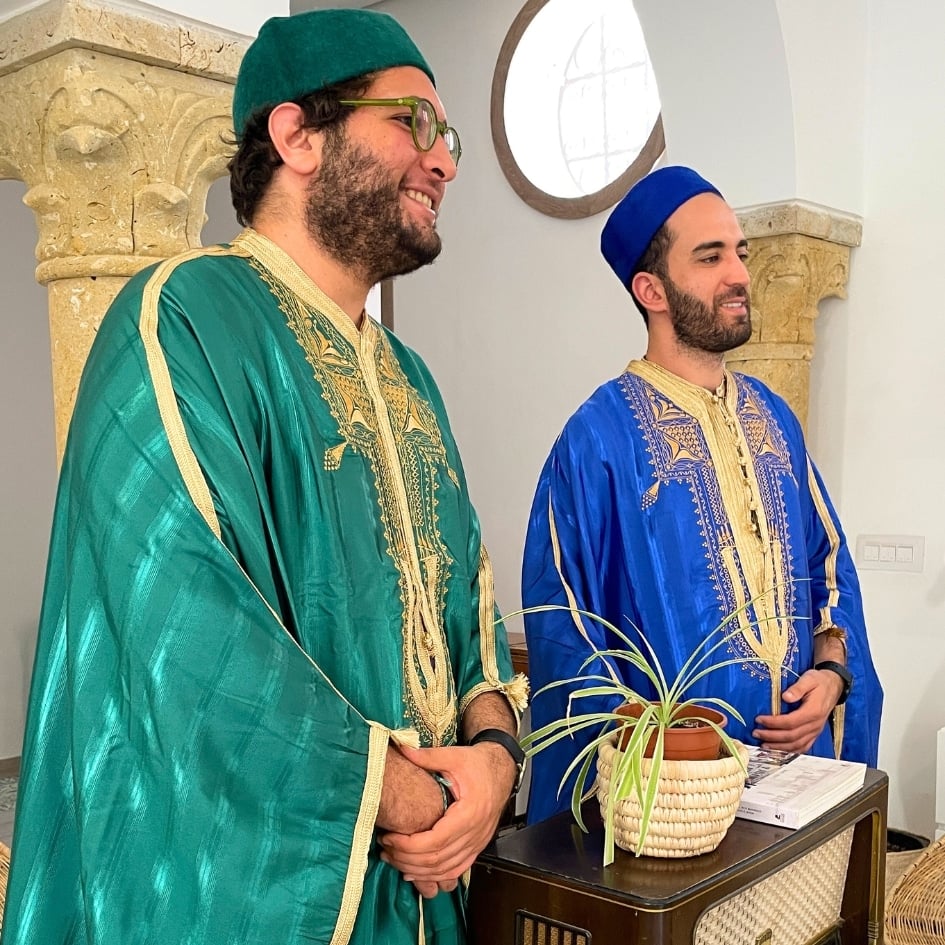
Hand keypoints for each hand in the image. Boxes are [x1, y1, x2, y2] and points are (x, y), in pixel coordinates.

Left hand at [378, 742, 515, 887]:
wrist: (501, 770)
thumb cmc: (478, 764)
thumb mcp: (454, 755)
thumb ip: (427, 756)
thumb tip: (402, 749)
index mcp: (470, 812)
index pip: (435, 841)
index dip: (409, 845)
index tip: (389, 838)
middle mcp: (475, 833)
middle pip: (437, 859)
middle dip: (407, 859)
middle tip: (385, 850)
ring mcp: (477, 843)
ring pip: (445, 869)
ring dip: (418, 870)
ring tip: (394, 860)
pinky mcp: (476, 847)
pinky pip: (455, 870)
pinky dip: (435, 875)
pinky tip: (416, 872)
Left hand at [753, 668, 843, 752]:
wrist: (833, 686)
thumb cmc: (819, 681)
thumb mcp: (809, 679)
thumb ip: (797, 688)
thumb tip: (785, 697)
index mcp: (813, 711)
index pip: (790, 722)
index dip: (773, 723)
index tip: (759, 720)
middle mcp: (815, 724)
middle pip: (791, 736)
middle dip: (772, 736)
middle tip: (756, 733)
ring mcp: (816, 730)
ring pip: (797, 745)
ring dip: (779, 747)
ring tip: (763, 744)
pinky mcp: (815, 733)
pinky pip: (803, 746)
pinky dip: (790, 751)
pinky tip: (779, 750)